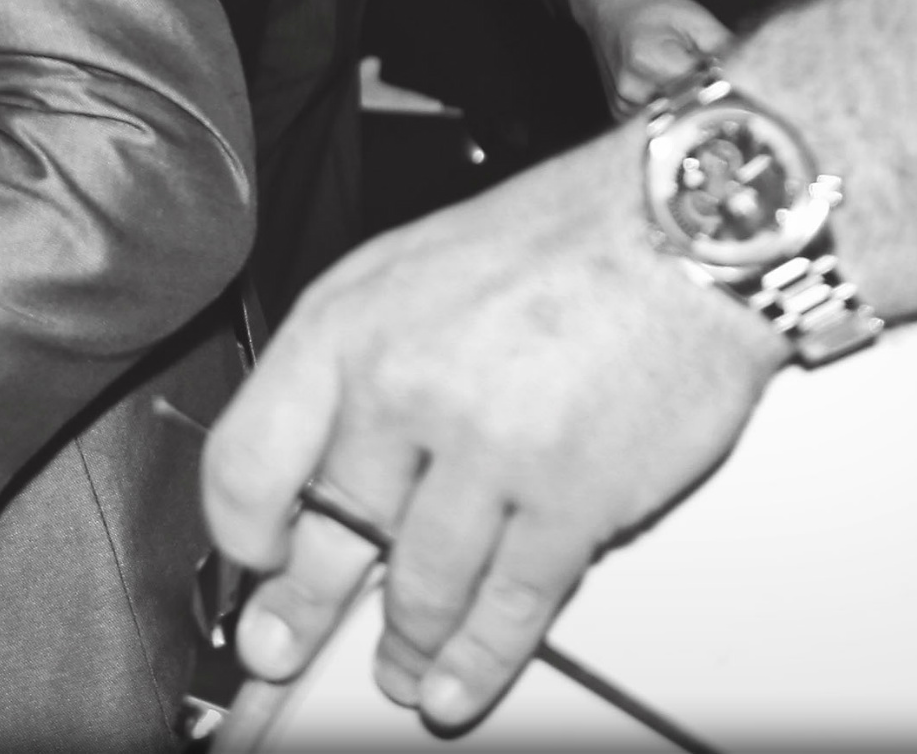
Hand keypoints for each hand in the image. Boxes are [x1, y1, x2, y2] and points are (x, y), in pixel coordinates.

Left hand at [203, 116, 785, 731]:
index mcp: (345, 328)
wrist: (677, 232)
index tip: (248, 559)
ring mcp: (488, 449)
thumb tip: (309, 460)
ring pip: (422, 585)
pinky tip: (455, 685)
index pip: (250, 456)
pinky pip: (512, 604)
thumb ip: (346, 363)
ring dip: (404, 645)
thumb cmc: (546, 245)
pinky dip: (479, 660)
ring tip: (394, 673)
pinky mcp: (573, 499)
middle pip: (331, 533)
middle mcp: (404, 388)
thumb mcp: (399, 271)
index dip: (239, 528)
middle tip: (276, 649)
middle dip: (300, 609)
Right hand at [563, 0, 735, 115]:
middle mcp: (633, 86)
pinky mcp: (619, 111)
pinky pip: (657, 122)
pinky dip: (672, 113)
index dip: (727, 93)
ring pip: (673, 121)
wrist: (606, 5)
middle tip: (726, 93)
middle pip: (689, 112)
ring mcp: (623, 102)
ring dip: (690, 112)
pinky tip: (677, 96)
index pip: (703, 93)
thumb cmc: (650, 8)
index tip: (743, 92)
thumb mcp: (695, 19)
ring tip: (698, 91)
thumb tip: (755, 78)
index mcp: (651, 59)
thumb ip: (726, 49)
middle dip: (711, 104)